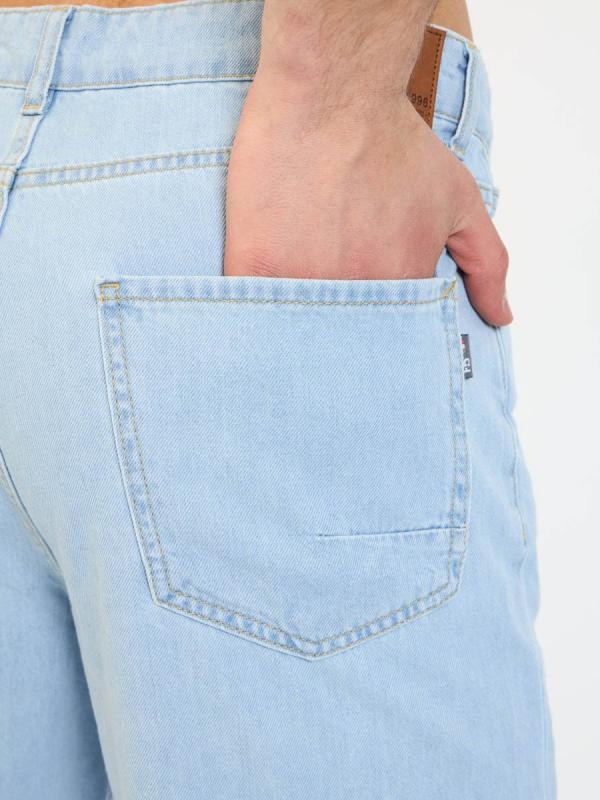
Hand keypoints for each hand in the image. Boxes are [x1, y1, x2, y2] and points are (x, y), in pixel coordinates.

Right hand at [223, 2, 510, 326]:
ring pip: (296, 333)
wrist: (333, 93)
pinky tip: (256, 306)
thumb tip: (501, 316)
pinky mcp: (254, 266)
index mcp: (402, 286)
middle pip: (343, 342)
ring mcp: (302, 282)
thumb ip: (487, 264)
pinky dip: (254, 317)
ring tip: (293, 304)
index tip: (365, 319)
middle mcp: (356, 293)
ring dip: (295, 333)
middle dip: (337, 339)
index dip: (377, 328)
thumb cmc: (394, 140)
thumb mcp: (459, 199)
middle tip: (326, 311)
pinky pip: (251, 310)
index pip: (392, 335)